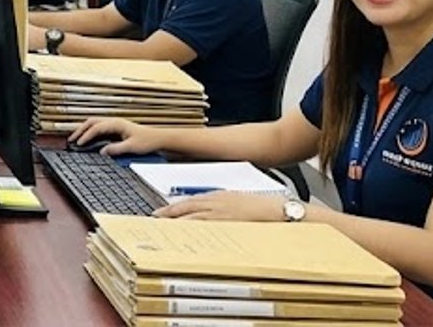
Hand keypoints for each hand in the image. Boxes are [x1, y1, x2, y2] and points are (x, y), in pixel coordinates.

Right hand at [67, 117, 157, 154]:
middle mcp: (114, 122)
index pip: (96, 128)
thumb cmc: (147, 141)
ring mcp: (115, 124)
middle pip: (92, 122)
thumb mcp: (132, 147)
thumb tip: (102, 152)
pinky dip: (90, 132)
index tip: (79, 143)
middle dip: (80, 130)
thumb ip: (116, 149)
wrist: (158, 139)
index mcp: (116, 124)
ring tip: (76, 139)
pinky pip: (99, 128)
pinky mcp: (116, 129)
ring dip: (84, 130)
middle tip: (71, 140)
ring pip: (94, 124)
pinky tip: (88, 139)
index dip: (86, 135)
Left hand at [156, 191, 285, 221]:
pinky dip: (191, 229)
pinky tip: (181, 235)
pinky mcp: (227, 223)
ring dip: (175, 222)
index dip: (172, 207)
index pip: (189, 201)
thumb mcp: (236, 201)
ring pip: (192, 217)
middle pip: (186, 207)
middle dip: (168, 213)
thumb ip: (219, 206)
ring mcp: (221, 213)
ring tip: (161, 228)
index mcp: (217, 196)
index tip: (160, 212)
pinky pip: (204, 227)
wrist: (279, 210)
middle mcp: (216, 202)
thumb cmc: (261, 207)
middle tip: (153, 219)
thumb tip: (205, 215)